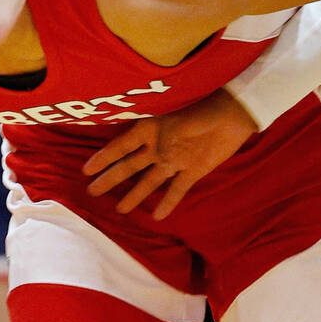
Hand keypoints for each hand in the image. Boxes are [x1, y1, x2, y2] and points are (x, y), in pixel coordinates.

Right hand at [82, 89, 256, 218]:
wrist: (234, 114)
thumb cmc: (203, 105)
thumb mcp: (177, 114)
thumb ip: (161, 132)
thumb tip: (146, 146)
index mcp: (150, 129)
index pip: (120, 146)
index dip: (103, 158)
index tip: (86, 170)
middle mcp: (159, 147)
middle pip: (130, 166)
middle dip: (111, 179)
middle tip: (92, 192)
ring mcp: (175, 160)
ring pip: (149, 181)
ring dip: (135, 195)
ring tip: (120, 210)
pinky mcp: (193, 171)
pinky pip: (176, 190)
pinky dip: (167, 202)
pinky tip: (156, 216)